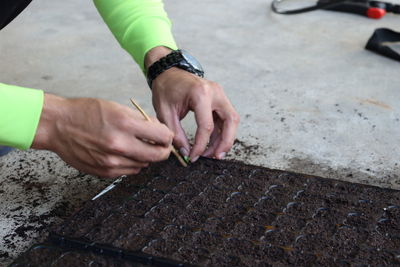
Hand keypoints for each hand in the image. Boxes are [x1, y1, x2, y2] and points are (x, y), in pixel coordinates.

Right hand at [32, 94, 173, 177]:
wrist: (58, 125)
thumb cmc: (85, 112)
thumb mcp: (116, 107)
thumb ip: (140, 121)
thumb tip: (159, 132)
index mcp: (124, 123)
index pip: (162, 136)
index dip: (167, 136)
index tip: (166, 135)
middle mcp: (119, 144)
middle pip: (157, 155)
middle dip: (163, 150)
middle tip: (161, 145)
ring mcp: (111, 161)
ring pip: (144, 164)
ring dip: (146, 156)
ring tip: (136, 146)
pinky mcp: (105, 172)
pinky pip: (129, 171)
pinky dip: (132, 163)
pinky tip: (124, 153)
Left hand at [147, 48, 239, 161]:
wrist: (168, 71)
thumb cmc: (165, 88)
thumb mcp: (165, 112)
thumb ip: (175, 134)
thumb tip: (186, 153)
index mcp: (200, 94)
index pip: (206, 126)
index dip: (201, 145)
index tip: (193, 157)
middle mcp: (215, 92)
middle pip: (230, 121)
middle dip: (225, 142)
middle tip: (215, 157)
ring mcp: (220, 94)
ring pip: (231, 120)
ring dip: (225, 138)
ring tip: (212, 153)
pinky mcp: (219, 98)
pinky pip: (225, 118)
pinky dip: (221, 131)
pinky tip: (212, 143)